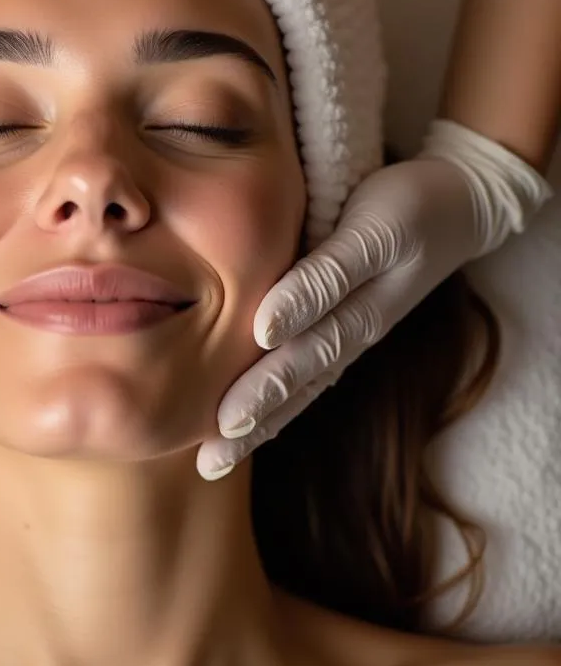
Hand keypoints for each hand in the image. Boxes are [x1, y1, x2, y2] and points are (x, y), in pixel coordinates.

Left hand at [195, 120, 552, 480]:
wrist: (456, 202)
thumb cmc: (408, 207)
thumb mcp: (372, 233)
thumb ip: (324, 277)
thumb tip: (265, 326)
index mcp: (356, 317)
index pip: (300, 363)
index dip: (261, 391)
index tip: (223, 422)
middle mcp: (351, 334)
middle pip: (295, 384)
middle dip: (251, 423)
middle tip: (208, 463)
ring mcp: (350, 333)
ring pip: (301, 385)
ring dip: (261, 422)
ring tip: (215, 459)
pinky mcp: (346, 323)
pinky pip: (310, 368)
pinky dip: (280, 398)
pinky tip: (249, 420)